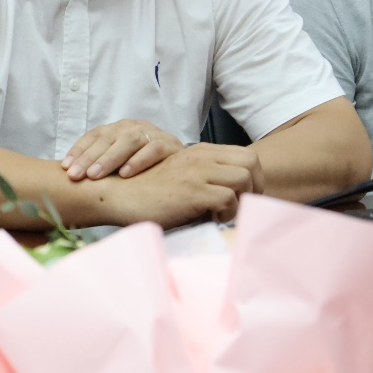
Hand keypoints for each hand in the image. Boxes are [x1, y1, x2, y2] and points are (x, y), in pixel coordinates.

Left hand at [62, 119, 183, 180]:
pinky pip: (154, 149)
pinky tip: (126, 173)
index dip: (79, 150)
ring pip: (128, 141)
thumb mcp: (119, 165)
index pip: (94, 136)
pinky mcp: (170, 144)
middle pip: (107, 138)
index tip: (64, 168)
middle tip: (75, 175)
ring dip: (110, 158)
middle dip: (88, 157)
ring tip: (95, 175)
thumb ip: (100, 166)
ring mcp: (152, 133)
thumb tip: (69, 176)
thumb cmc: (144, 169)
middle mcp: (133, 127)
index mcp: (118, 129)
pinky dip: (139, 160)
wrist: (184, 168)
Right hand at [103, 143, 264, 225]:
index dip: (254, 176)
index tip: (245, 196)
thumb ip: (202, 178)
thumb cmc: (146, 191)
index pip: (247, 155)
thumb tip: (229, 197)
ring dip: (241, 199)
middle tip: (243, 205)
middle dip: (255, 186)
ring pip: (243, 178)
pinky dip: (227, 212)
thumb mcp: (179, 176)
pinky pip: (228, 198)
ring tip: (225, 213)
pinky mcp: (192, 191)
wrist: (117, 193)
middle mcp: (202, 157)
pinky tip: (211, 219)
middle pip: (251, 162)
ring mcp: (198, 172)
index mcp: (201, 152)